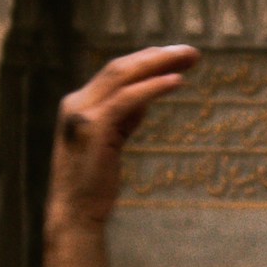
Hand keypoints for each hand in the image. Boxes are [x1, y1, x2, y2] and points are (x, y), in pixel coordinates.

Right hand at [45, 45, 197, 242]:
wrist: (75, 214)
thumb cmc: (94, 183)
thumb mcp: (110, 142)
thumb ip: (123, 119)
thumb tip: (145, 100)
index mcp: (80, 104)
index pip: (117, 72)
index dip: (148, 61)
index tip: (178, 57)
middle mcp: (77, 103)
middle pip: (121, 67)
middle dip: (157, 56)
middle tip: (191, 51)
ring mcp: (83, 115)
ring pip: (123, 76)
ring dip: (158, 64)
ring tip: (189, 58)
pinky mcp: (93, 129)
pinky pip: (126, 100)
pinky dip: (152, 88)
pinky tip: (176, 81)